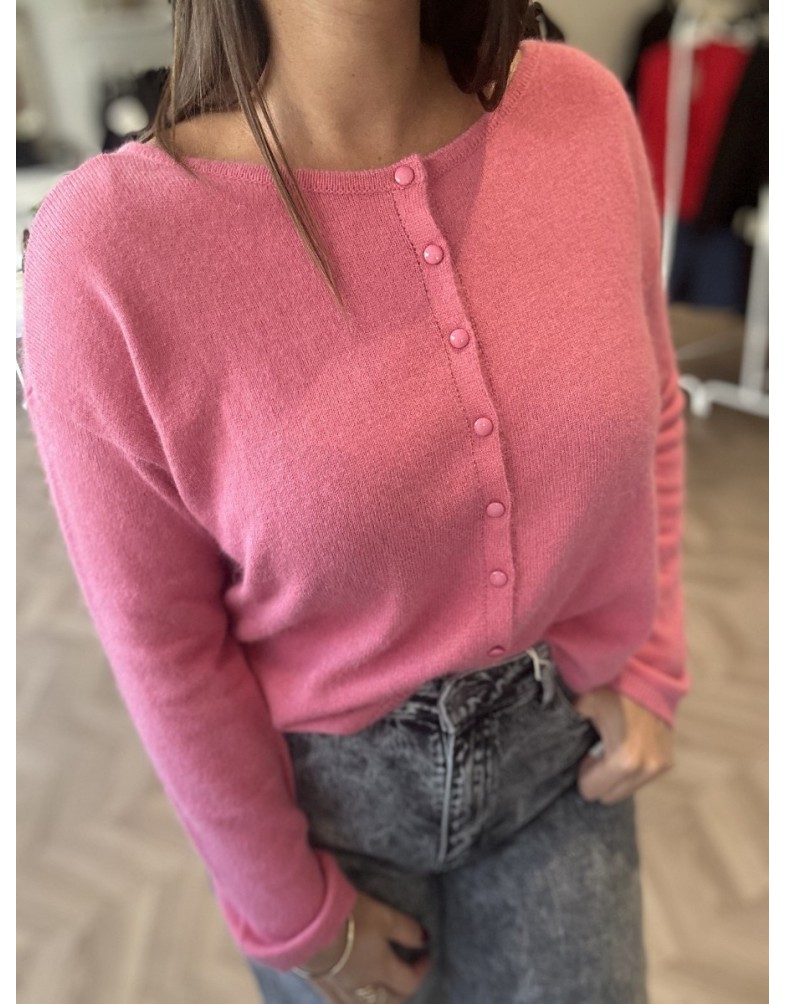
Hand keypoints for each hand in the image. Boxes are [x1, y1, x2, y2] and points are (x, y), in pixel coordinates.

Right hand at [298, 890, 431, 1003]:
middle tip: (406, 976)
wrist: (306, 926)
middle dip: (402, 993)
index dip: (421, 970)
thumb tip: (424, 940)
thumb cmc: (349, 919)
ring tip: (382, 990)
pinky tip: (352, 996)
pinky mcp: (320, 987)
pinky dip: (352, 1003)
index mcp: (381, 970)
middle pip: (389, 1003)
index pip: (409, 982)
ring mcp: (340, 990)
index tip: (426, 955)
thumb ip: (406, 930)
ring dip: (378, 1002)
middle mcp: (363, 988)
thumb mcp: (383, 916)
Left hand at [571, 687, 673, 803]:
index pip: (592, 791)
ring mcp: (659, 767)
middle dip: (600, 777)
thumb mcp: (584, 703)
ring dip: (615, 774)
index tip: (586, 753)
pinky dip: (630, 769)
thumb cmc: (612, 690)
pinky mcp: (668, 763)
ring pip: (625, 789)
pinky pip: (640, 779)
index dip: (584, 773)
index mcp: (625, 760)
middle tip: (597, 749)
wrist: (649, 678)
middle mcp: (646, 769)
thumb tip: (547, 737)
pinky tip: (627, 743)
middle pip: (609, 795)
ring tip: (613, 744)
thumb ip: (565, 723)